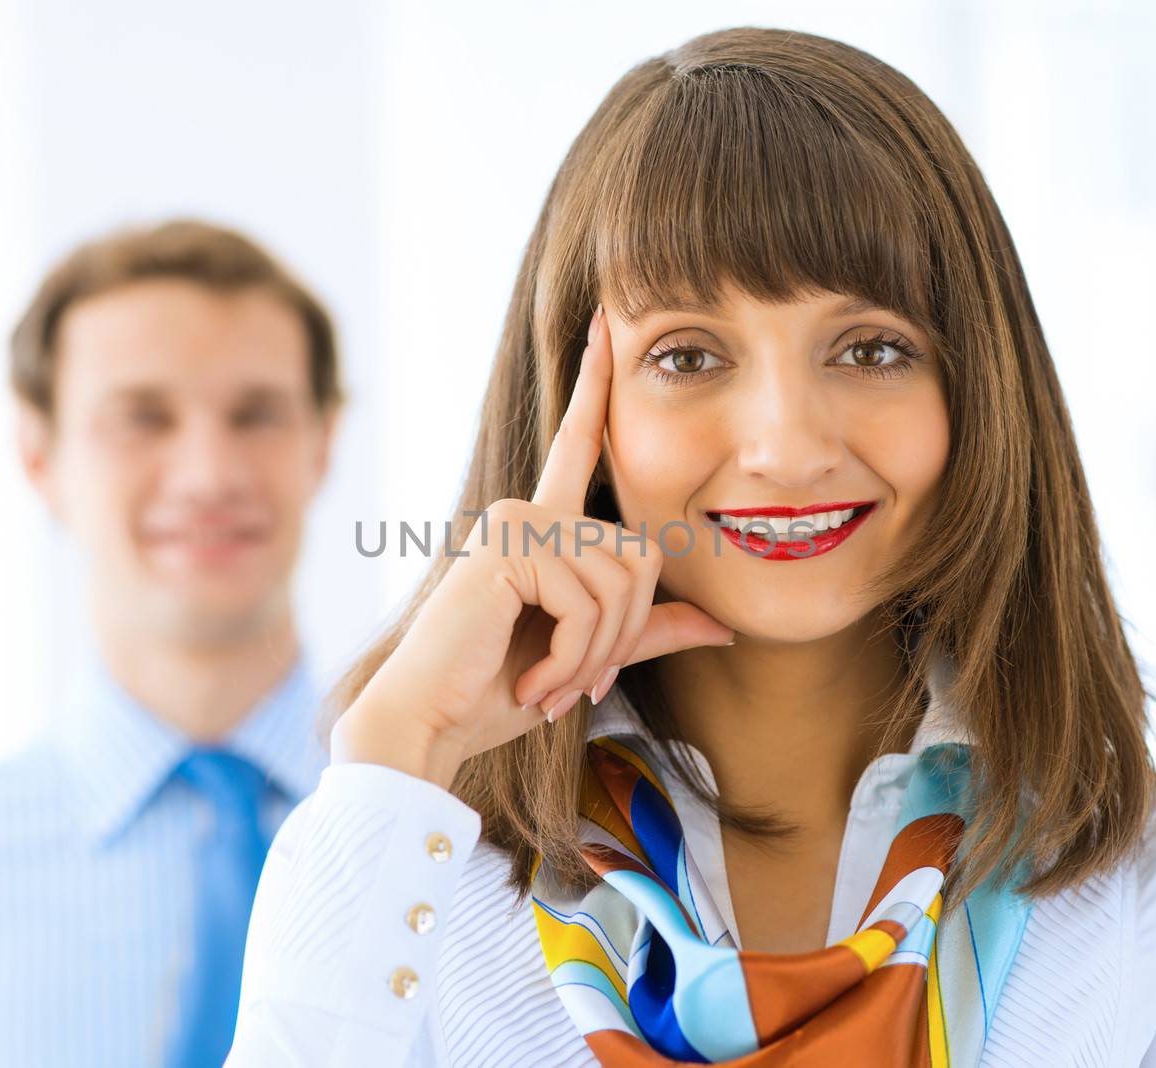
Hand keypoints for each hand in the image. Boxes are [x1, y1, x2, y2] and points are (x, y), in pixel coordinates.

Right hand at [332, 304, 735, 788]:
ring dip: (597, 656)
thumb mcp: (587, 657)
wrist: (430, 721)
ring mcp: (517, 522)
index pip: (578, 445)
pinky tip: (535, 685)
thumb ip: (647, 631)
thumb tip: (725, 628)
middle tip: (579, 683)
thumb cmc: (496, 689)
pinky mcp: (511, 547)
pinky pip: (589, 604)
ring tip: (552, 687)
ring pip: (621, 584)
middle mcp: (528, 509)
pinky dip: (576, 661)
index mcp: (541, 524)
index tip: (603, 324)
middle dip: (623, 636)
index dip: (593, 386)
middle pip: (641, 556)